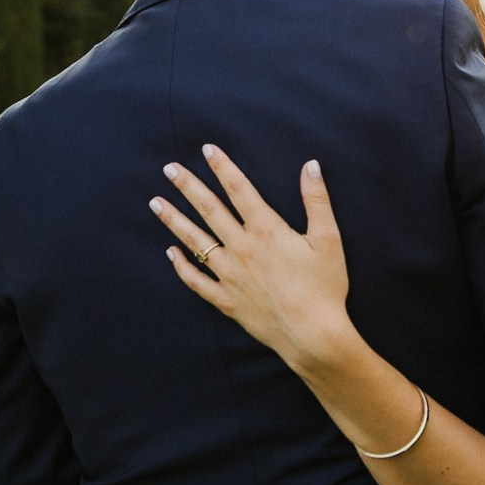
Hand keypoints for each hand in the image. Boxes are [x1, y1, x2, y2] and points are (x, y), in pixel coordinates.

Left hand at [150, 145, 353, 371]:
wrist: (313, 335)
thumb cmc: (325, 287)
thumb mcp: (328, 239)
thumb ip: (317, 200)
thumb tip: (311, 166)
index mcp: (266, 230)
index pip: (239, 189)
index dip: (222, 167)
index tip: (207, 149)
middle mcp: (242, 249)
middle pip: (209, 210)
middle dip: (188, 186)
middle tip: (169, 169)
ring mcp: (230, 275)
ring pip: (195, 242)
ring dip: (174, 220)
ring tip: (155, 202)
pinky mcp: (226, 300)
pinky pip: (196, 281)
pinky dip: (181, 266)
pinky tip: (170, 252)